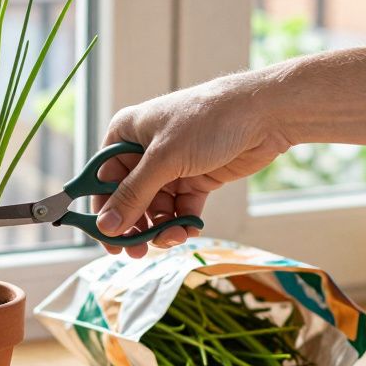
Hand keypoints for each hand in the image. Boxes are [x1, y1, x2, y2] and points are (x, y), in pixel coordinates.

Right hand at [91, 73, 291, 257]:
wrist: (263, 114)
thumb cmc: (207, 120)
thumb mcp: (163, 159)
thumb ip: (133, 195)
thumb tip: (106, 226)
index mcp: (126, 135)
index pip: (103, 179)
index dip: (103, 211)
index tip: (108, 240)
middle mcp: (144, 151)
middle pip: (129, 198)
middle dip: (134, 225)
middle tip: (138, 252)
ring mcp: (171, 166)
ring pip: (155, 208)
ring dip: (161, 227)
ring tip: (173, 237)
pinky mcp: (196, 179)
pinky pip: (180, 209)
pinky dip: (182, 222)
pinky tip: (189, 229)